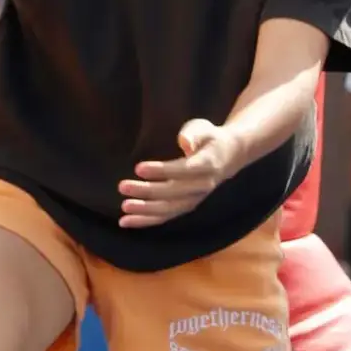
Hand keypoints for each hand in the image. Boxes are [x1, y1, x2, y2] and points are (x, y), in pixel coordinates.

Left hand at [118, 119, 240, 228]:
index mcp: (208, 165)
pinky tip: (125, 221)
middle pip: (173, 192)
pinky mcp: (185, 206)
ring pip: (168, 209)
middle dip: (147, 191)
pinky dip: (145, 220)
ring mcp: (194, 199)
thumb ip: (193, 133)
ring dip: (145, 210)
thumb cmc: (209, 138)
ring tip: (124, 207)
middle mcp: (202, 185)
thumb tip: (184, 141)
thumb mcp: (204, 128)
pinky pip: (165, 217)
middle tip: (122, 186)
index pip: (183, 170)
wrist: (228, 157)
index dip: (162, 171)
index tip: (138, 168)